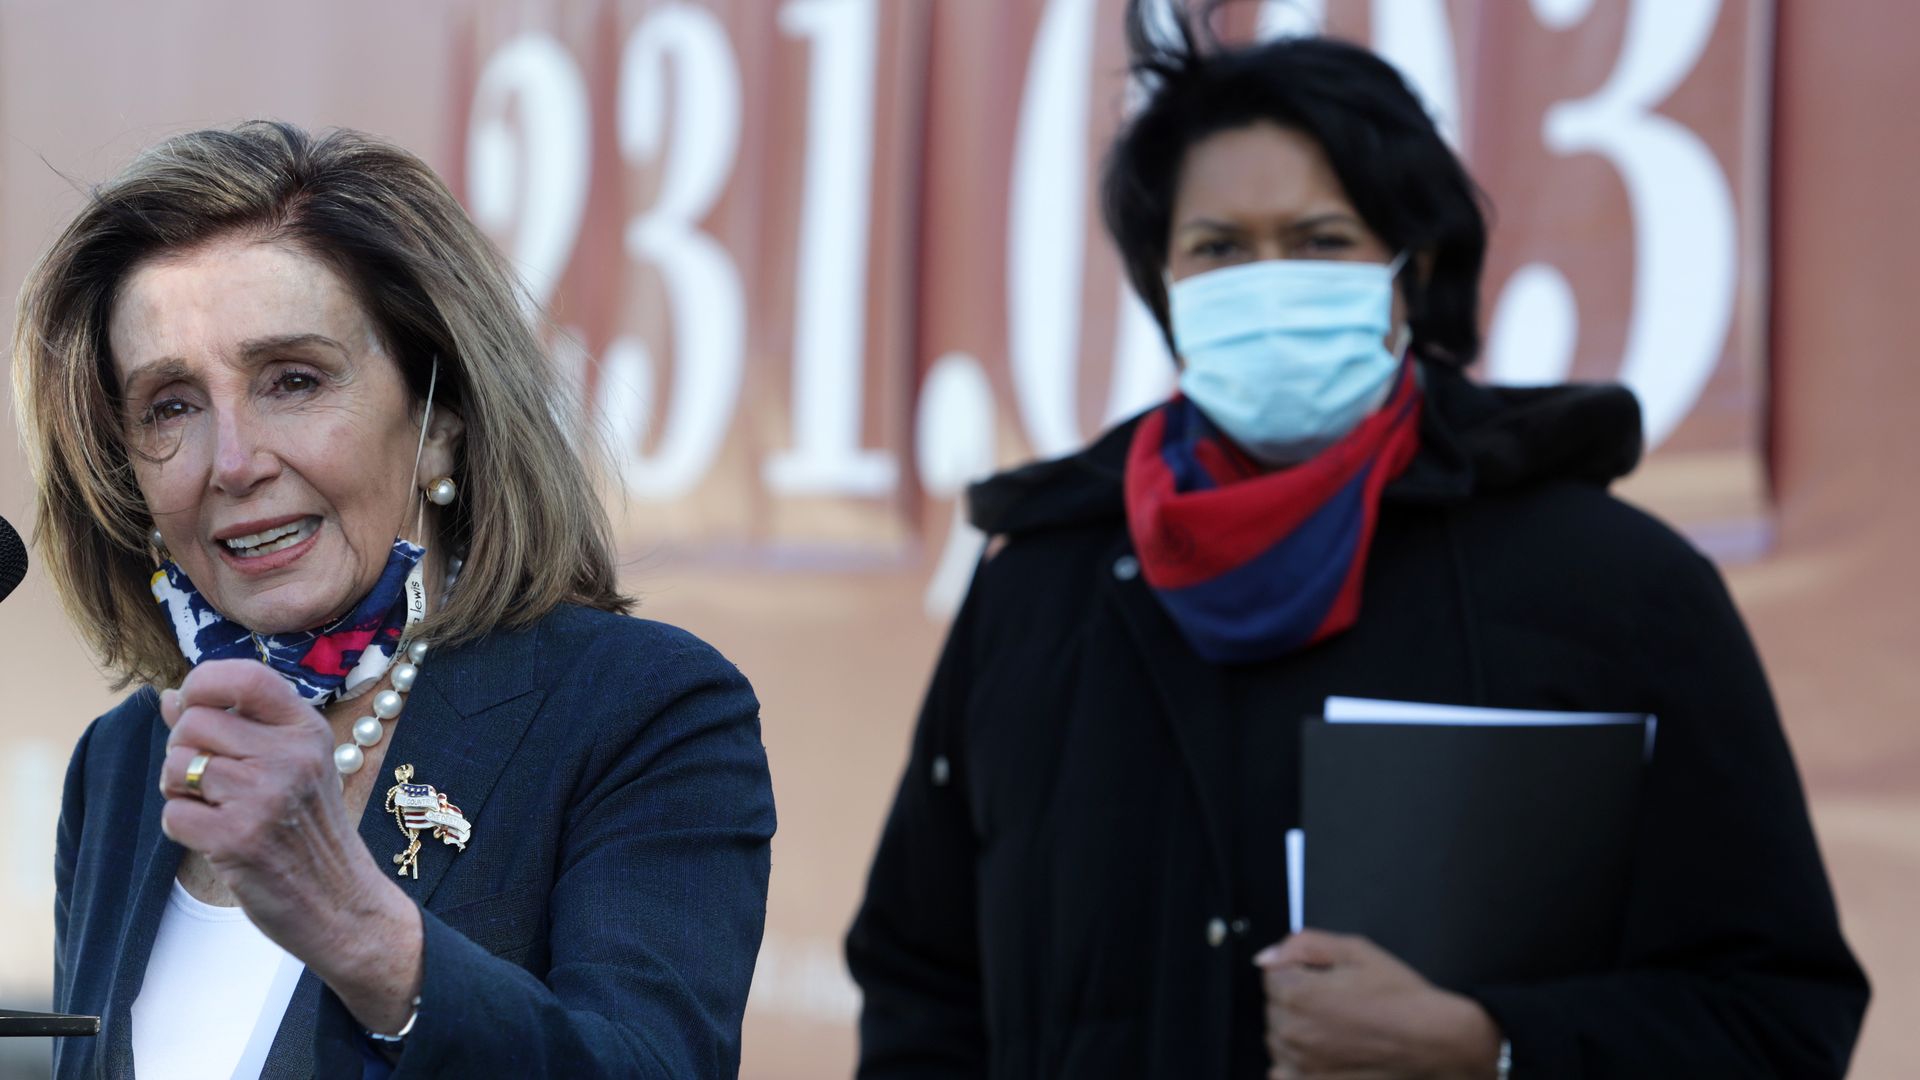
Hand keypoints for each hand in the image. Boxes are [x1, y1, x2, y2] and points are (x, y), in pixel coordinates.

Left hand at [158, 659, 421, 1033]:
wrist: (342, 903)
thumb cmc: (311, 833)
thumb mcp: (294, 766)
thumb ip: (237, 727)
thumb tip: (171, 698)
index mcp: (307, 731)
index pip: (246, 677)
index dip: (204, 683)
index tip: (196, 706)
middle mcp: (290, 756)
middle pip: (193, 724)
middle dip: (184, 751)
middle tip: (210, 781)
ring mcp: (265, 797)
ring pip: (176, 767)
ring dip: (180, 791)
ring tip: (215, 809)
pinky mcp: (238, 839)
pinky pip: (173, 813)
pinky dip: (183, 827)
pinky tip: (216, 838)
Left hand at [1256, 929, 1501, 1079]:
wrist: (1434, 1041)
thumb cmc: (1399, 995)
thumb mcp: (1356, 951)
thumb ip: (1304, 945)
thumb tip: (1266, 958)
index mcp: (1297, 994)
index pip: (1272, 976)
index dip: (1299, 972)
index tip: (1325, 978)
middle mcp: (1292, 1033)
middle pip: (1273, 1008)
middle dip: (1296, 1000)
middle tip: (1337, 1003)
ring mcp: (1301, 1065)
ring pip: (1278, 1039)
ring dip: (1296, 1031)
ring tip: (1337, 1029)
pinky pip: (1282, 1073)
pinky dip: (1295, 1064)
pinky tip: (1323, 1055)